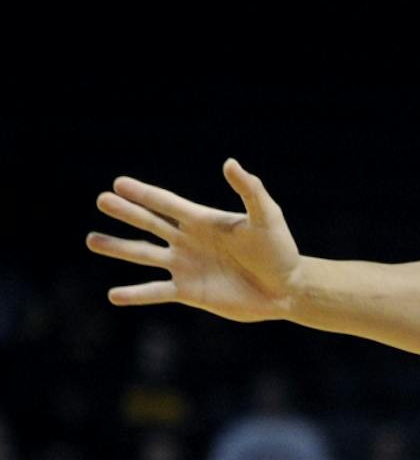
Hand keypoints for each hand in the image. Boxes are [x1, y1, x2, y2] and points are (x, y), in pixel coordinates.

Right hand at [88, 158, 300, 319]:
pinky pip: (157, 292)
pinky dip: (136, 294)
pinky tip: (114, 296)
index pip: (166, 203)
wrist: (287, 288)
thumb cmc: (279, 249)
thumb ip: (250, 190)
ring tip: (92, 241)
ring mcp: (186, 266)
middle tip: (101, 200)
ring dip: (119, 248)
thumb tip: (230, 163)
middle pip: (149, 223)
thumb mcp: (267, 217)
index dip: (144, 194)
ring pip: (144, 255)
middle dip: (126, 212)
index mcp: (202, 220)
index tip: (118, 183)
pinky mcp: (189, 292)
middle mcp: (188, 241)